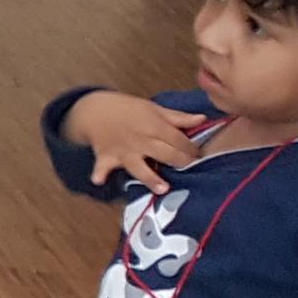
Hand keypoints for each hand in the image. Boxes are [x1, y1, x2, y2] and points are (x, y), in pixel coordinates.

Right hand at [66, 90, 199, 192]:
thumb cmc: (128, 109)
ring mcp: (124, 151)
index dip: (191, 147)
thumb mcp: (154, 109)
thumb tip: (202, 119)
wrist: (95, 109)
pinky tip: (98, 180)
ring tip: (163, 189)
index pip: (178, 139)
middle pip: (166, 154)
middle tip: (188, 166)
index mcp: (154, 126)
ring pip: (140, 167)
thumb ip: (178, 117)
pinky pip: (102, 167)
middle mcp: (141, 140)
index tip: (198, 153)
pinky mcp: (107, 157)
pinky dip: (99, 173)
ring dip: (150, 178)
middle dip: (180, 162)